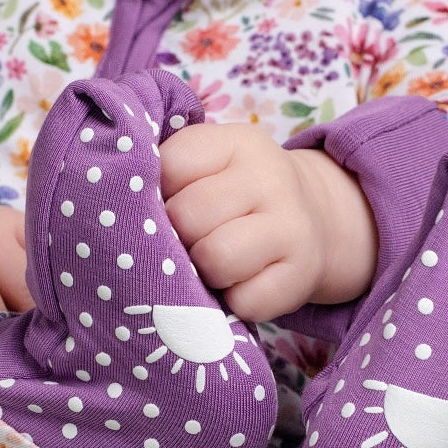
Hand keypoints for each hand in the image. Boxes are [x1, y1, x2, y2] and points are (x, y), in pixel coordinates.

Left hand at [160, 124, 377, 320]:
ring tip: (214, 265)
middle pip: (188, 217)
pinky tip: (242, 285)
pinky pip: (244, 301)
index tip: (172, 204)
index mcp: (237, 144)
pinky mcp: (301, 275)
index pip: (170, 166)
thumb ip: (170, 175)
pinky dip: (235, 303)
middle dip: (179, 237)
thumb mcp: (212, 165)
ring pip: (216, 259)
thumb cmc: (241, 197)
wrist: (319, 220)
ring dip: (205, 272)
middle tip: (193, 241)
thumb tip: (128, 216)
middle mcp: (269, 179)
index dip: (159, 194)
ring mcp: (291, 227)